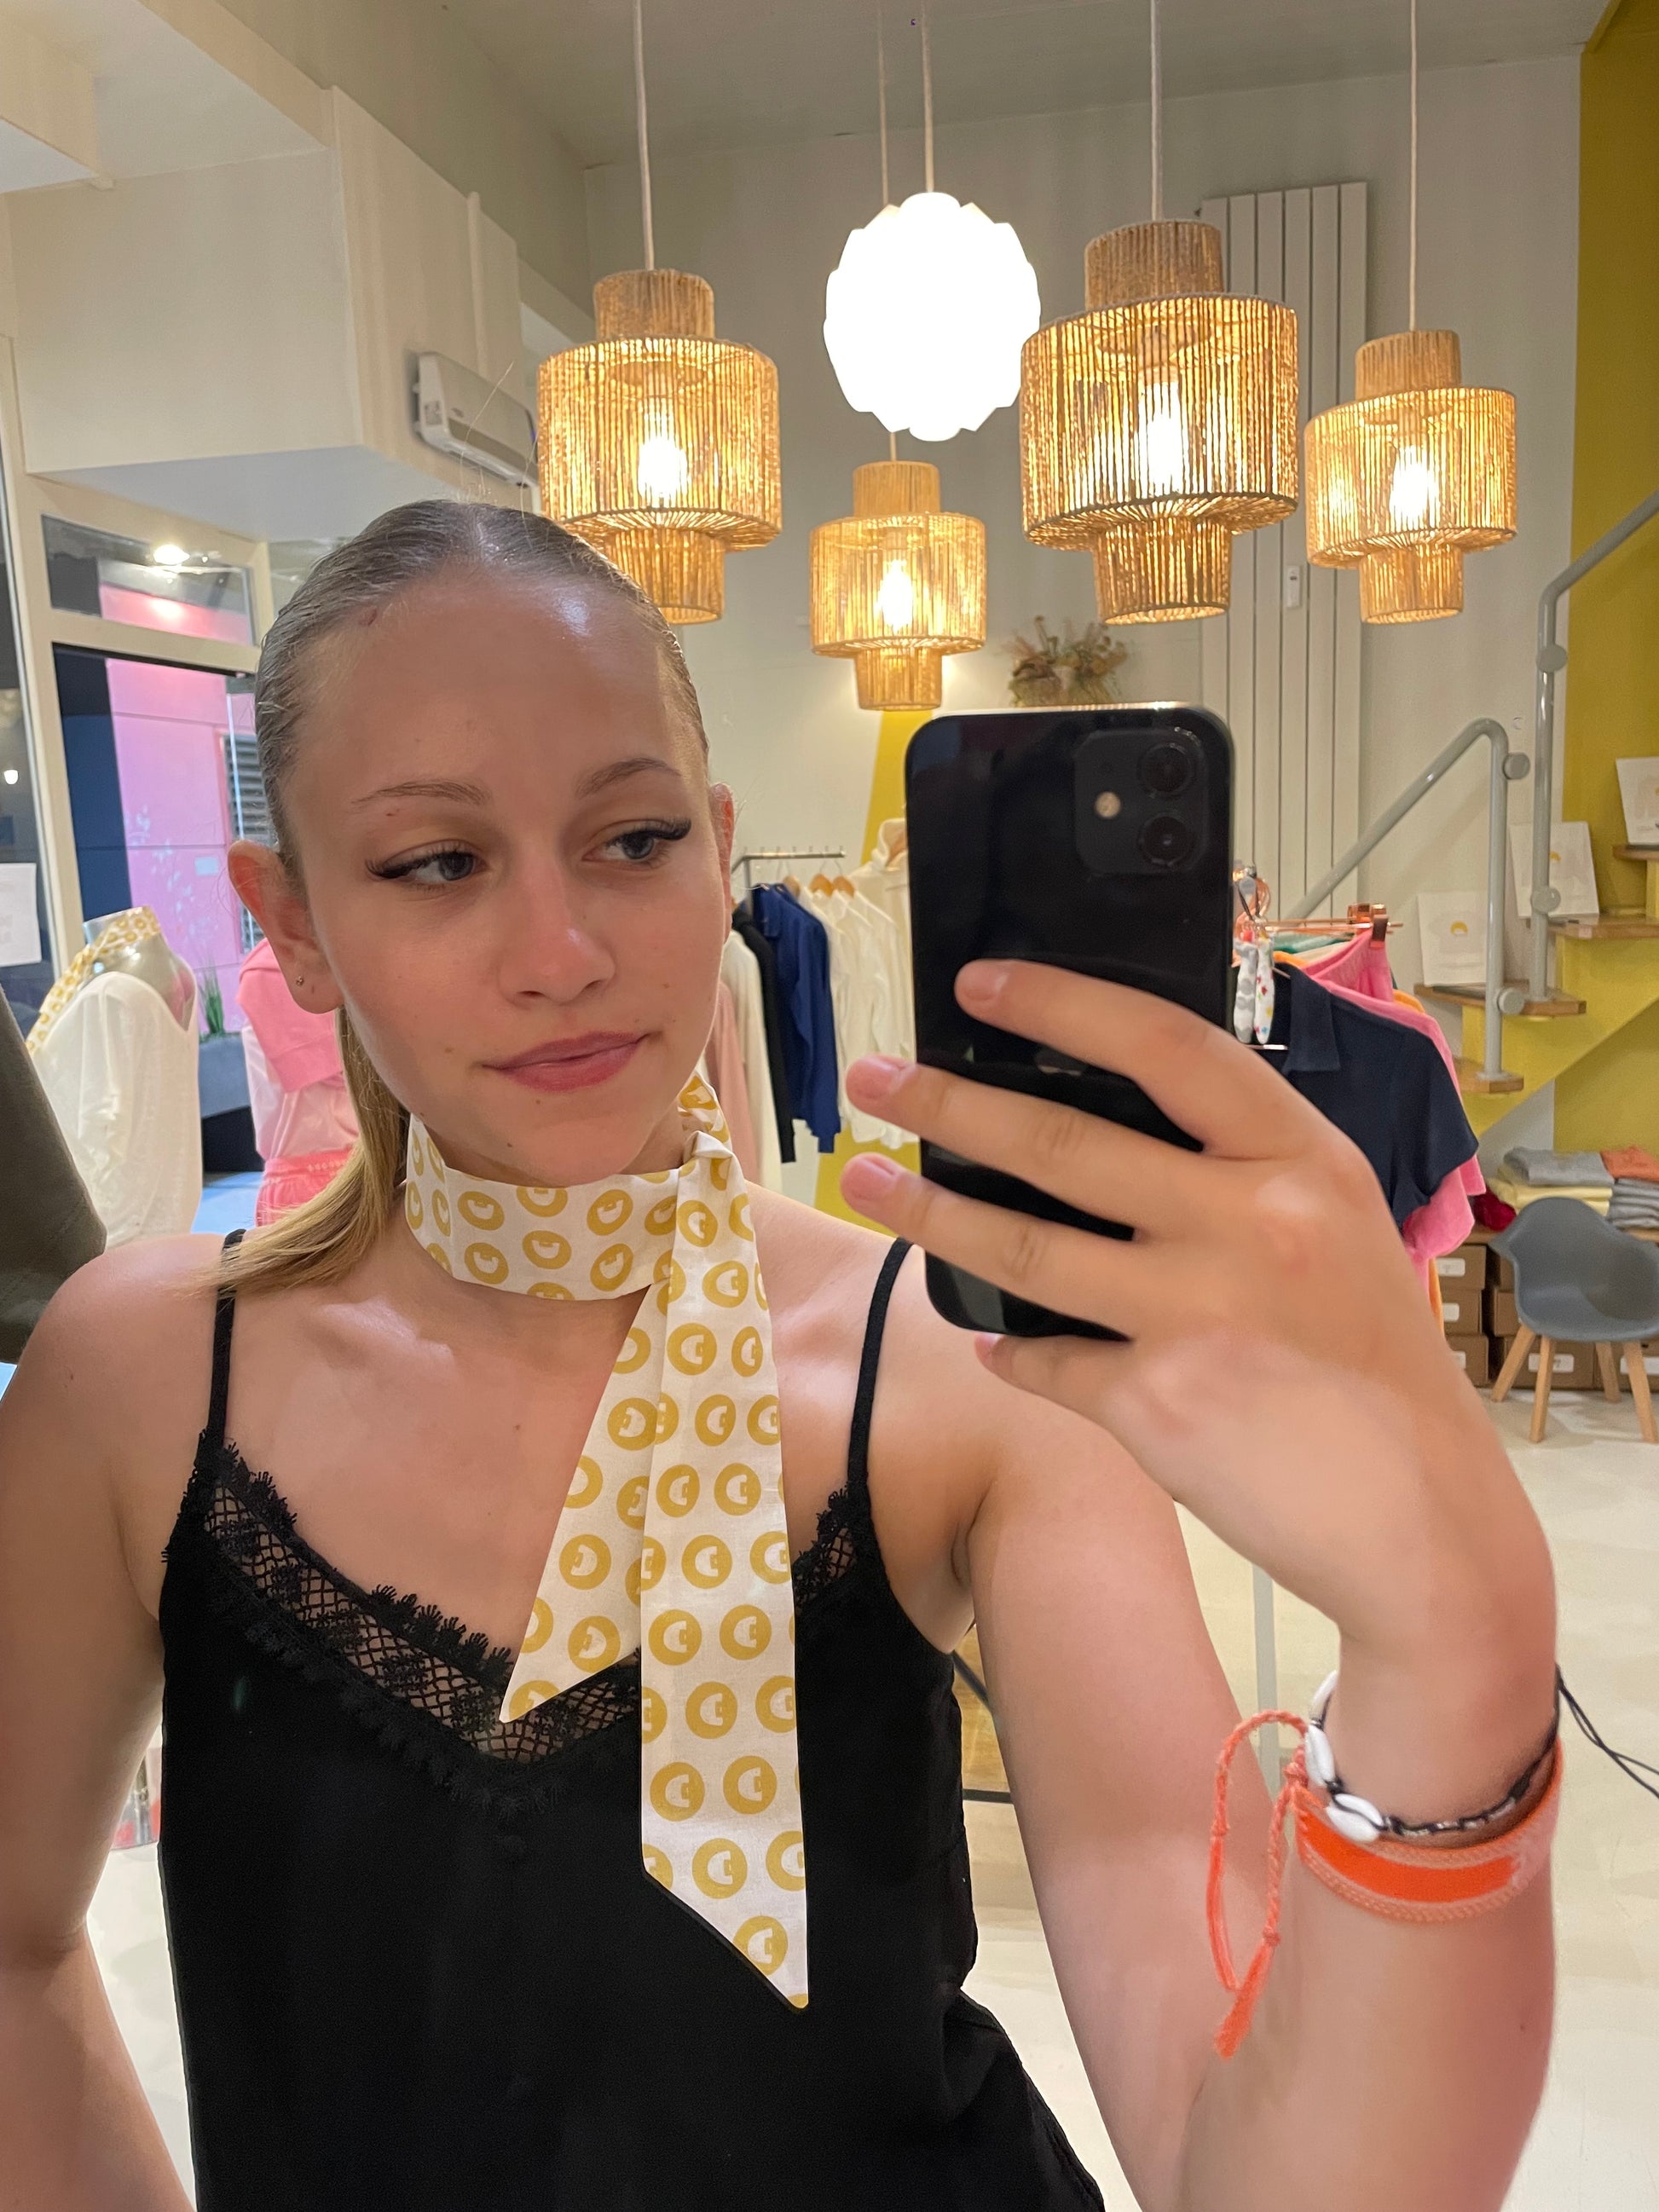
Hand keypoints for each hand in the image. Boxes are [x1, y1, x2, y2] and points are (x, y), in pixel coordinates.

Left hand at [841, 961, 1549, 1683]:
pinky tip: (983, 1341)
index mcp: (1301, 1161)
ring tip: (862, 1179)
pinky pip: (1043, 1360)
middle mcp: (1248, 1224)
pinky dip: (1005, 1350)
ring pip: (1021, 1248)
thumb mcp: (1338, 1226)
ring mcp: (1195, 1315)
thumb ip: (1243, 1174)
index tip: (980, 984)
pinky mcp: (1154, 1404)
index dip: (1063, 1003)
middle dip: (947, 1103)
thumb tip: (1110, 1130)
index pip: (1166, 1046)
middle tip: (873, 1078)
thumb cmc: (1373, 1360)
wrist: (1421, 1517)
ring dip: (928, 1210)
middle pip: (1061, 1143)